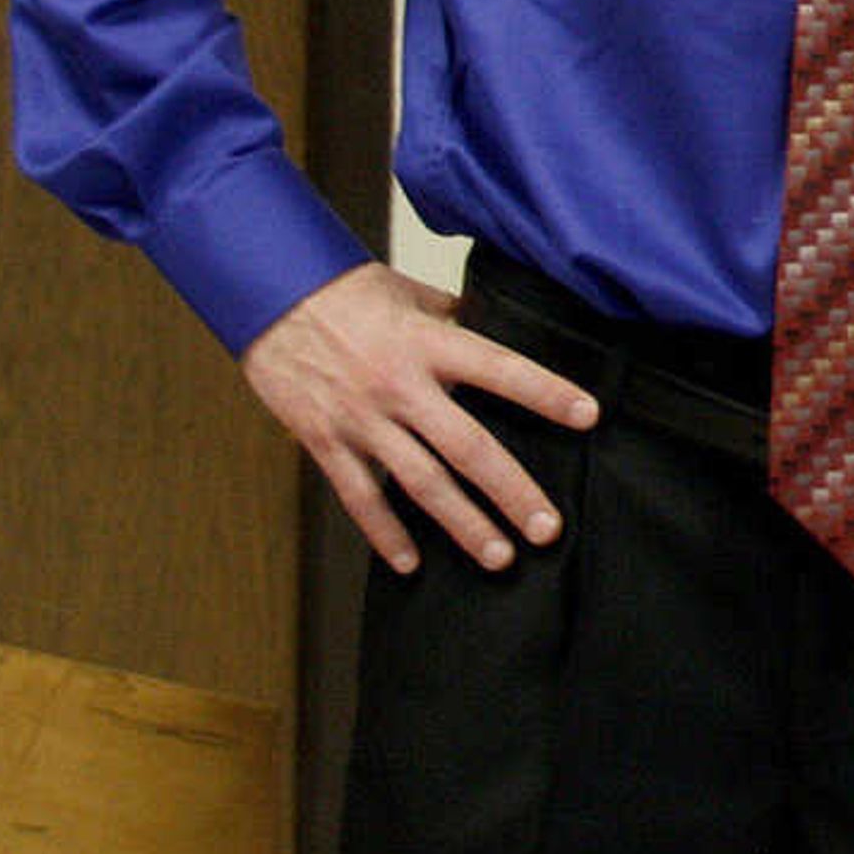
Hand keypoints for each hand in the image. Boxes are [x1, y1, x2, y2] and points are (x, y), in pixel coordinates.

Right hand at [240, 262, 600, 575]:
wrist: (265, 297)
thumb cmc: (344, 290)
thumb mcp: (410, 292)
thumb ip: (456, 316)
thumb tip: (493, 323)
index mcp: (428, 342)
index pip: (501, 370)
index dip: (547, 393)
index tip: (588, 417)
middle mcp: (399, 386)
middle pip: (467, 447)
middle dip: (511, 491)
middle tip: (548, 528)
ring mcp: (361, 419)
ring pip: (420, 483)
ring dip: (462, 524)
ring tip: (499, 557)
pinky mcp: (324, 441)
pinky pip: (359, 496)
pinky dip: (384, 533)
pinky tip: (411, 563)